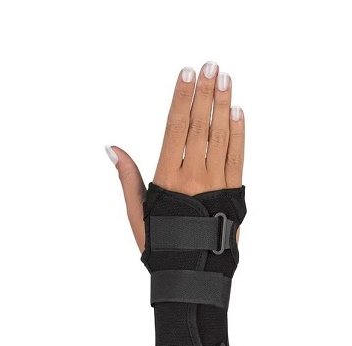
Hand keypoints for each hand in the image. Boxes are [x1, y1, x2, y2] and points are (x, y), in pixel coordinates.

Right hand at [106, 62, 244, 253]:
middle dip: (204, 93)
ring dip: (223, 105)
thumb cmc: (161, 246)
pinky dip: (238, 133)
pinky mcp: (234, 192)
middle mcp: (193, 178)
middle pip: (199, 126)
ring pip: (220, 136)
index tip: (185, 75)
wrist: (191, 274)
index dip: (181, 99)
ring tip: (224, 78)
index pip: (175, 129)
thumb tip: (113, 149)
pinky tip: (236, 112)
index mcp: (168, 180)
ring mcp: (216, 183)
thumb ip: (128, 178)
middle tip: (209, 65)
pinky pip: (237, 156)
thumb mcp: (137, 214)